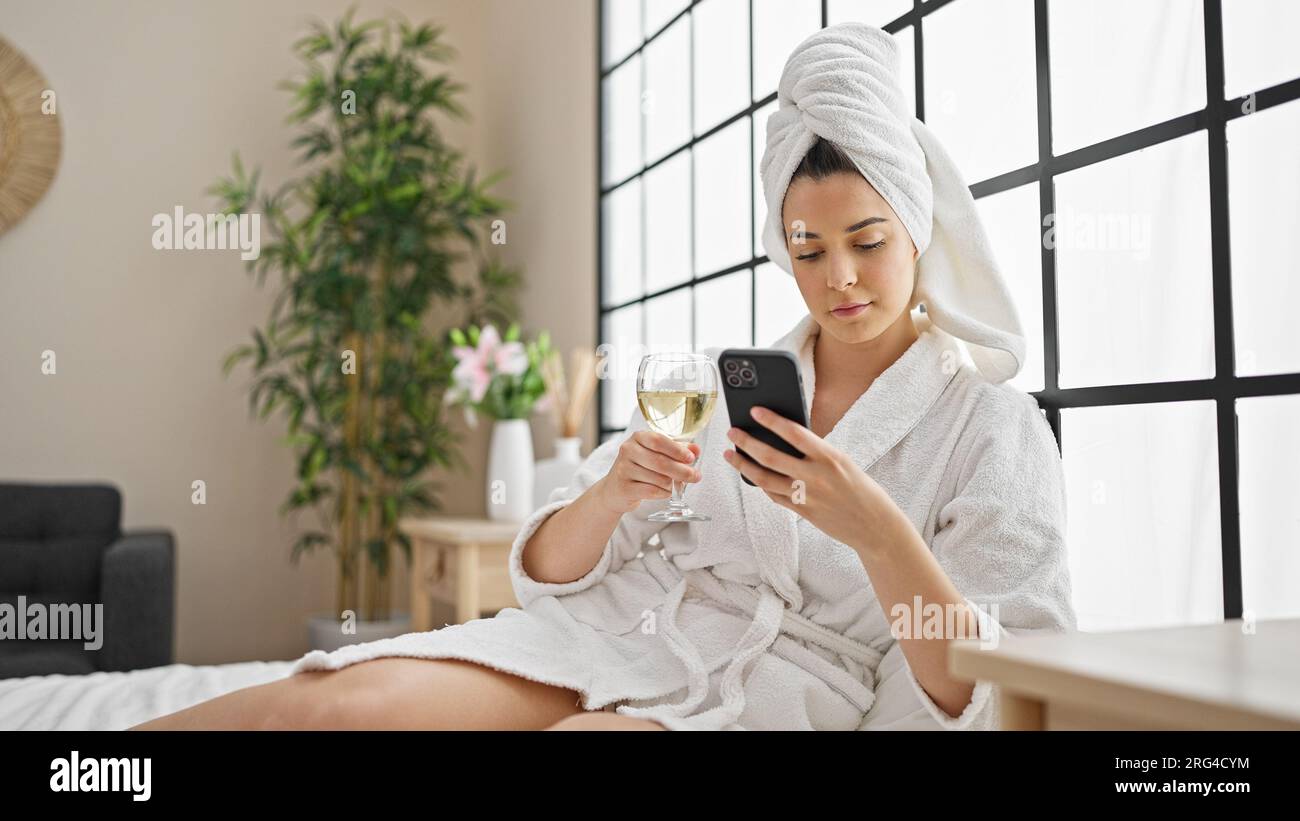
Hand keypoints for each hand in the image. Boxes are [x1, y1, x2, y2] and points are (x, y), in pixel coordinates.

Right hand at [596, 430, 701, 513]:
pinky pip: (652, 491)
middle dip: (682, 471)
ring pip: (658, 478)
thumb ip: (677, 450)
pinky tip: (664, 492)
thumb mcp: (656, 454)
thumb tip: (696, 449)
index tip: (691, 458)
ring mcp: (624, 469)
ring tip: (672, 484)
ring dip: (671, 484)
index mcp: (638, 437)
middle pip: (660, 461)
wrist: (614, 489)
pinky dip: (663, 493)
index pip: (658, 440)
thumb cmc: (639, 468)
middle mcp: (628, 450)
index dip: (677, 450)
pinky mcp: (624, 487)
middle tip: (695, 477)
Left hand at [721, 406, 900, 553]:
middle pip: (771, 456)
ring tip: (731, 454)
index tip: (755, 410)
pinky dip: (761, 485)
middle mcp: (816, 476)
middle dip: (747, 442)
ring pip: (765, 479)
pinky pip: (774, 496)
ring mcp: (807, 497)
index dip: (772, 421)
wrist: (875, 525)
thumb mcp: (843, 463)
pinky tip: (752, 476)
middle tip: (732, 432)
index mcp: (830, 457)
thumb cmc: (861, 489)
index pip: (794, 433)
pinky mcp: (802, 513)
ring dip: (744, 465)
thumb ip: (816, 452)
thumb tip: (785, 439)